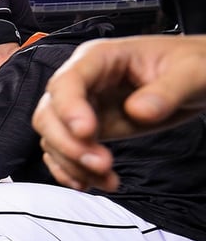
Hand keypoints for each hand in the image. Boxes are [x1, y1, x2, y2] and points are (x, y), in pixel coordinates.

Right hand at [33, 34, 205, 190]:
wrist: (196, 78)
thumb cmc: (193, 64)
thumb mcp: (192, 72)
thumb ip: (168, 91)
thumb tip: (138, 111)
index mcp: (100, 58)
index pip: (67, 82)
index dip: (69, 108)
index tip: (86, 133)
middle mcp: (83, 82)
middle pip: (49, 114)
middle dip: (68, 144)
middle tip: (101, 164)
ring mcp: (82, 107)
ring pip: (52, 138)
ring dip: (73, 164)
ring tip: (107, 179)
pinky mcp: (88, 130)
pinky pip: (63, 152)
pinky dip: (71, 171)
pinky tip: (92, 182)